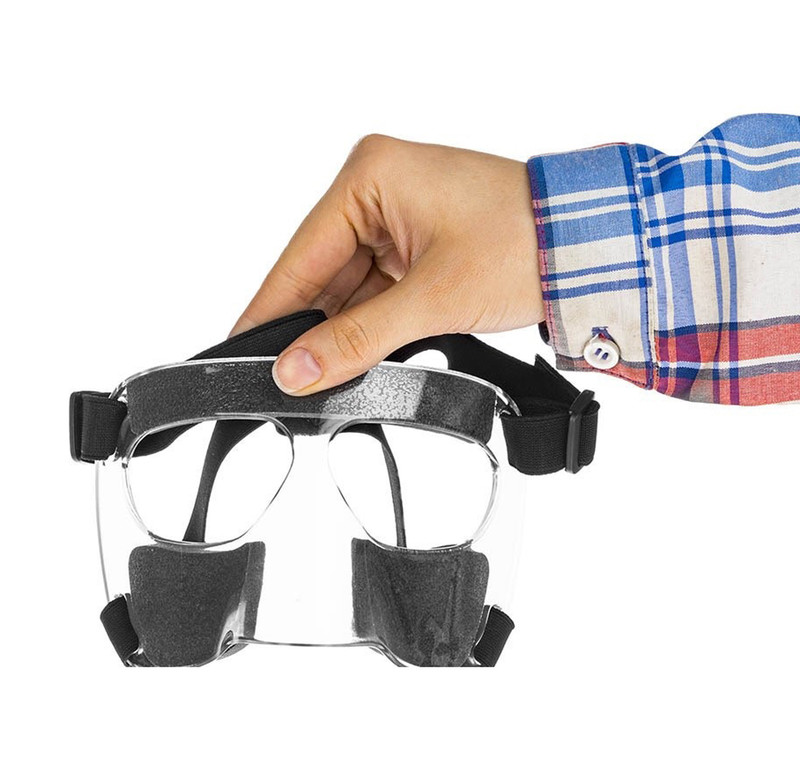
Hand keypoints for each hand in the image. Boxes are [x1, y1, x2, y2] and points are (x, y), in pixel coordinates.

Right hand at [231, 134, 543, 394]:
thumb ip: (359, 338)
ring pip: (348, 288)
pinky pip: (375, 291)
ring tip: (331, 372)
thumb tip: (297, 369)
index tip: (241, 349)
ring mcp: (396, 218)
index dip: (271, 310)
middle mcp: (377, 190)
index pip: (301, 255)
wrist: (591, 247)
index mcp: (370, 176)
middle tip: (289, 378)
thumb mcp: (432, 298)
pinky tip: (361, 355)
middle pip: (321, 274)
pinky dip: (370, 326)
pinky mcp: (416, 244)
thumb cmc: (525, 244)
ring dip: (344, 331)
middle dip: (311, 328)